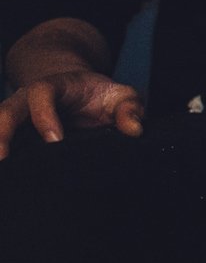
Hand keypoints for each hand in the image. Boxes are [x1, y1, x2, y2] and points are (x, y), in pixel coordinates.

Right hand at [0, 70, 144, 158]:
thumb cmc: (99, 96)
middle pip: (7, 111)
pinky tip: (7, 176)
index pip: (42, 94)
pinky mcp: (16, 137)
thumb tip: (134, 129)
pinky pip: (4, 143)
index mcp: (54, 87)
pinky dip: (4, 154)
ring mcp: (18, 119)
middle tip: (3, 156)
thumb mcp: (120, 95)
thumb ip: (130, 108)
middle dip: (2, 132)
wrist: (77, 92)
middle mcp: (28, 101)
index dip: (44, 115)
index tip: (54, 140)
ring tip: (1, 169)